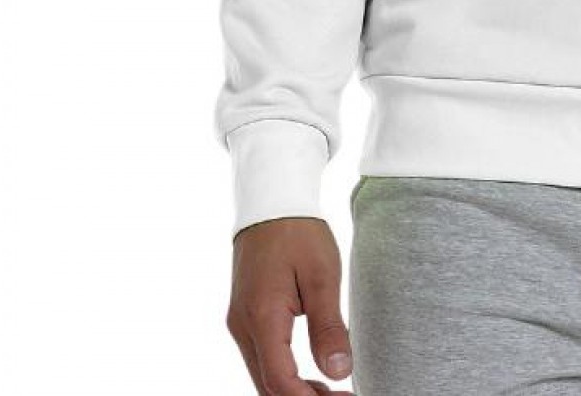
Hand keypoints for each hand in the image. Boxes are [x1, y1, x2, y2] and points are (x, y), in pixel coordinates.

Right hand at [226, 217, 353, 395]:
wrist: (271, 203)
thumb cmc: (300, 233)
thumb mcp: (323, 275)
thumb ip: (329, 326)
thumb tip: (340, 372)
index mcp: (262, 317)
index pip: (280, 381)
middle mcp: (243, 327)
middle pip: (267, 387)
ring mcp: (240, 324)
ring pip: (262, 376)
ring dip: (294, 391)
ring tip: (333, 393)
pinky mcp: (245, 318)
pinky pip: (261, 360)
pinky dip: (284, 375)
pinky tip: (312, 377)